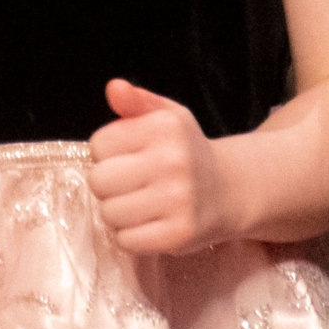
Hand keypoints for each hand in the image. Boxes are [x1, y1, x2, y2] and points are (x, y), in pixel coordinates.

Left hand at [88, 81, 234, 254]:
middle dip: (108, 185)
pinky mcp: (178, 235)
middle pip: (99, 181)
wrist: (229, 191)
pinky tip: (150, 223)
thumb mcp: (167, 117)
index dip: (107, 154)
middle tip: (132, 184)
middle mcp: (173, 161)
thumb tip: (114, 88)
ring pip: (109, 213)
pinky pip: (126, 240)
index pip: (99, 145)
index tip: (128, 157)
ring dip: (118, 212)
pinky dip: (131, 236)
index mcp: (165, 127)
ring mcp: (177, 200)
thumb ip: (136, 101)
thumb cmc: (187, 152)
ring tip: (142, 204)